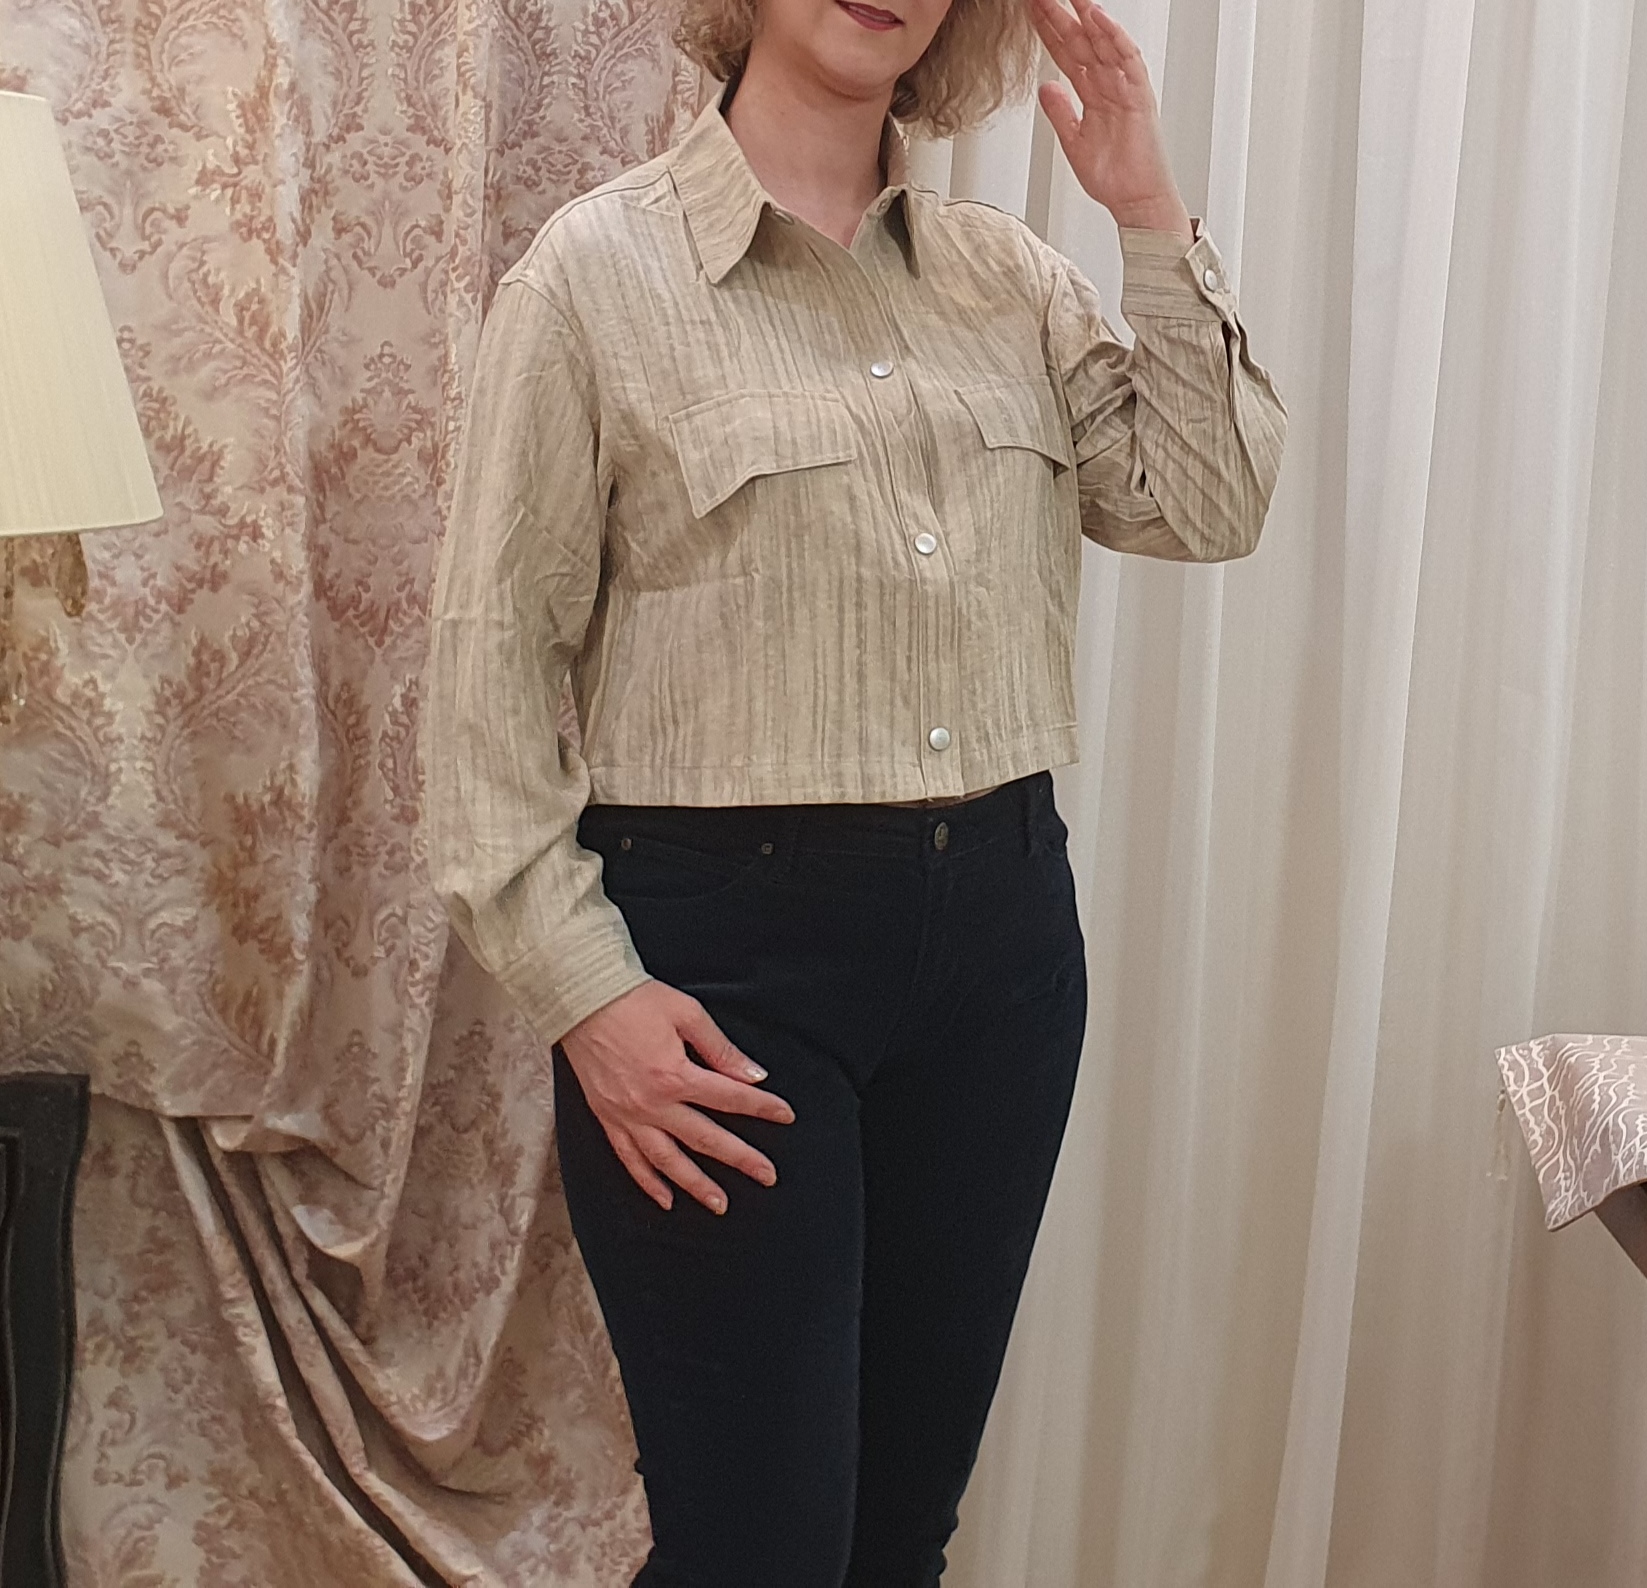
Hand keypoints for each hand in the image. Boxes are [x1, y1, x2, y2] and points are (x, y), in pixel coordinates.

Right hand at [560, 980, 794, 1213]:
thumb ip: (720, 1049)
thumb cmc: (634, 1000)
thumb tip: (752, 1074)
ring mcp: (628, 1115)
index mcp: (675, 1076)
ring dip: (695, 1185)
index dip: (762, 1107)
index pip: (730, 1097)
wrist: (581, 1000)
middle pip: (705, 1138)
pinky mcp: (607, 1118)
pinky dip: (648, 1182)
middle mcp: (652, 1104)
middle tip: (768, 1176)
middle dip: (740, 1159)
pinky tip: (665, 1199)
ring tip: (720, 1204)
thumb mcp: (686, 1013)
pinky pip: (629, 1159)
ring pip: (667, 1161)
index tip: (785, 1116)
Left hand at [1028, 0, 1193, 238]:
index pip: (1067, 55)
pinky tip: (1098, 19)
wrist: (1135, 200)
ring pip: (1104, 44)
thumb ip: (1060, 113)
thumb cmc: (1113, 177)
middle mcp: (1109, 86)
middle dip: (1062, 16)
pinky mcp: (1139, 96)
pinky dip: (1114, 38)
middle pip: (1082, 42)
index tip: (1031, 11)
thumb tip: (1045, 87)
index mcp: (1093, 94)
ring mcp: (1125, 88)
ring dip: (1087, 17)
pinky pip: (1127, 60)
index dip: (1049, 32)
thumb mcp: (1073, 142)